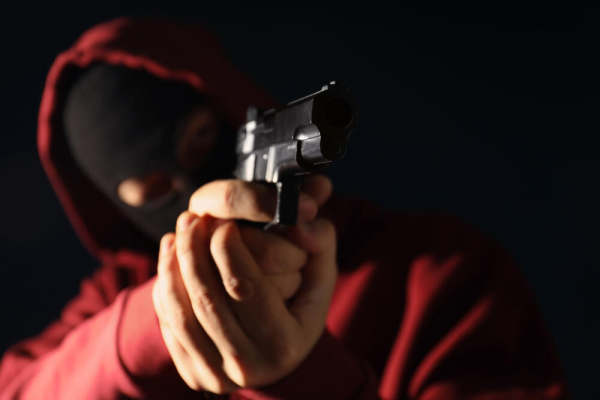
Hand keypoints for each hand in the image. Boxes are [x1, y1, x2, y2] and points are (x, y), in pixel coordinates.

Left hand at [152, 176, 336, 392]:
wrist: (280, 362)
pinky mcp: (193, 374)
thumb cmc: (300, 308)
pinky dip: (164, 289)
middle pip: (207, 298)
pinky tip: (169, 261)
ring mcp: (216, 374)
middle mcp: (248, 364)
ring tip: (174, 237)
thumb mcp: (321, 277)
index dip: (227, 248)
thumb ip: (320, 243)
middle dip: (193, 251)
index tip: (224, 223)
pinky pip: (170, 326)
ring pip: (181, 314)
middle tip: (192, 220)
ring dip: (172, 268)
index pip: (244, 285)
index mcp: (283, 342)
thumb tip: (301, 226)